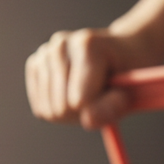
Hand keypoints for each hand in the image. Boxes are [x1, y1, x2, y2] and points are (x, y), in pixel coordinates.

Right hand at [25, 28, 150, 129]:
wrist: (115, 54)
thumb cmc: (125, 75)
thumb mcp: (129, 94)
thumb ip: (111, 110)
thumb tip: (88, 120)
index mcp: (87, 45)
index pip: (81, 100)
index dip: (100, 109)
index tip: (117, 96)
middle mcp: (61, 44)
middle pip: (62, 108)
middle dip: (83, 112)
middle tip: (100, 96)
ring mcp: (45, 53)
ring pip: (50, 110)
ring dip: (70, 113)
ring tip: (86, 94)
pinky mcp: (34, 65)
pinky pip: (41, 108)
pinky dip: (56, 110)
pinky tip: (69, 94)